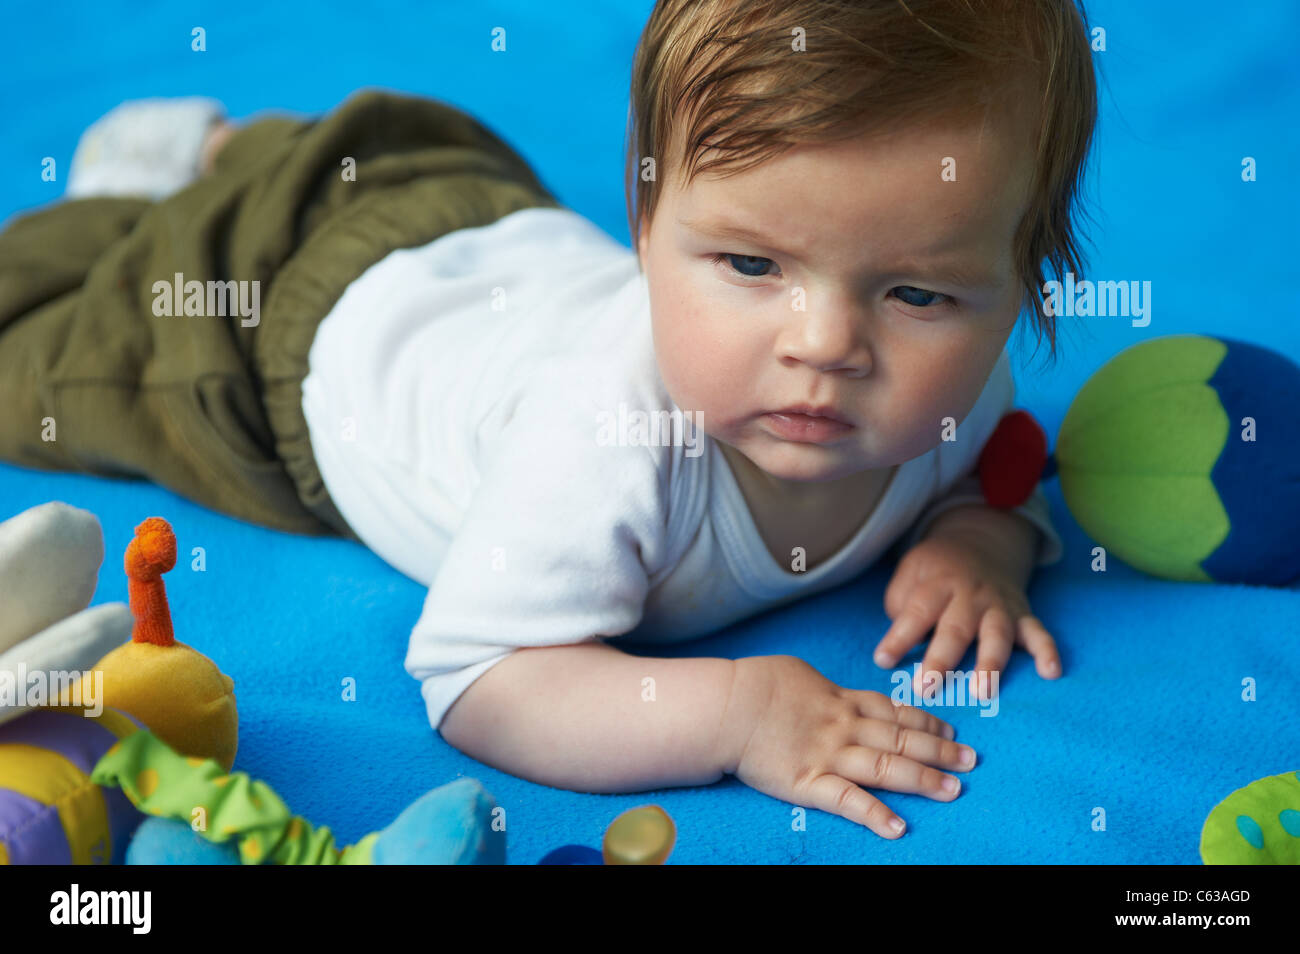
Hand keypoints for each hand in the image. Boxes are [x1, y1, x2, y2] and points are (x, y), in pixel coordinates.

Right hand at [721, 655, 975, 837]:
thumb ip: (824, 690)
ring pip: (886, 766)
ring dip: (922, 778)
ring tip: (953, 790)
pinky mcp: (807, 783)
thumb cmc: (755, 684)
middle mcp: (844, 727)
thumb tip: (834, 694)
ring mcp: (829, 755)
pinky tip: (897, 827)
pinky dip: (874, 814)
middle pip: (902, 738)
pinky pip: (847, 800)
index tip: (951, 729)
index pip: (894, 711)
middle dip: (940, 749)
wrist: (726, 704)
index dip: (925, 720)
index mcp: (841, 699)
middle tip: (971, 761)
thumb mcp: (798, 674)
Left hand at [873, 532, 1060, 697]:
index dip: (899, 638)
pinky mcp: (1023, 615)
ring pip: (996, 635)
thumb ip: (901, 604)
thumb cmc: (937, 571)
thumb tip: (899, 642)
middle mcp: (970, 596)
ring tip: (981, 692)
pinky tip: (1051, 672)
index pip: (916, 612)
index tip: (882, 661)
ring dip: (989, 664)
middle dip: (940, 660)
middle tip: (924, 688)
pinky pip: (1039, 633)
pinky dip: (1048, 651)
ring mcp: (999, 606)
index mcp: (938, 585)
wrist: (981, 543)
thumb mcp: (911, 573)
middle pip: (955, 629)